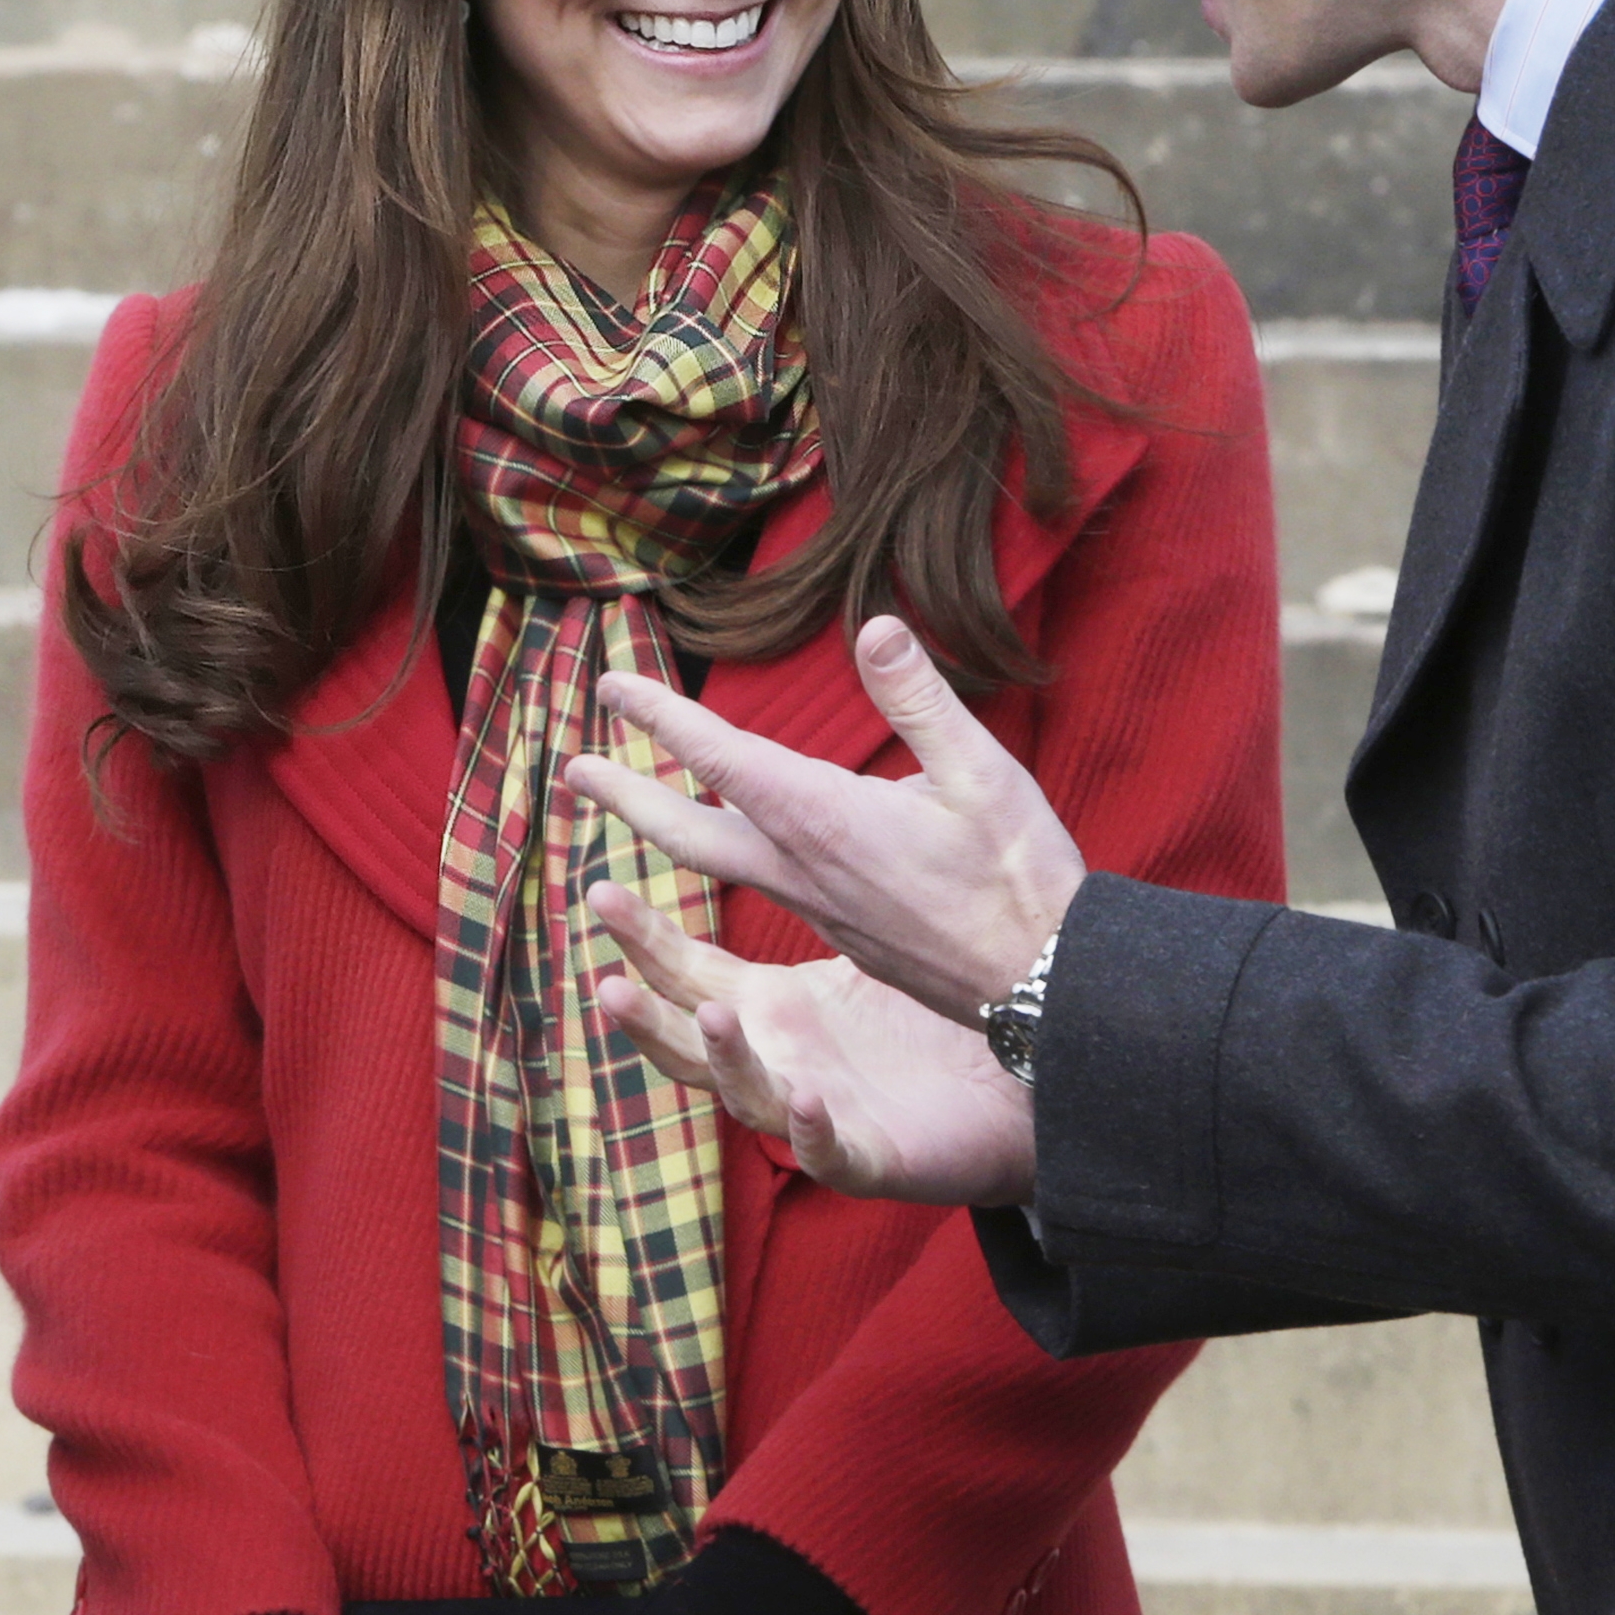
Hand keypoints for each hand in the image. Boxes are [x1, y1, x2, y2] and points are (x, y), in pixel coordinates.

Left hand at [563, 615, 1083, 1024]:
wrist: (1040, 987)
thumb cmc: (1018, 878)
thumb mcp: (983, 773)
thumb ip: (921, 700)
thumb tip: (875, 627)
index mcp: (824, 818)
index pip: (720, 758)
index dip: (661, 718)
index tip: (610, 686)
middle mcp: (802, 868)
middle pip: (687, 830)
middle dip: (627, 794)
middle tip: (574, 767)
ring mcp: (817, 908)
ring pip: (717, 863)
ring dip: (663, 827)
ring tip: (627, 806)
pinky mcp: (840, 933)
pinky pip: (759, 889)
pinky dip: (721, 860)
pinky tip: (735, 849)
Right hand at [588, 878, 1037, 1203]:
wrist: (1006, 1086)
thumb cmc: (924, 1014)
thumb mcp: (862, 935)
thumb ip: (816, 875)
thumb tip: (782, 789)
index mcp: (770, 1008)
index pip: (685, 971)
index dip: (640, 939)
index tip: (598, 888)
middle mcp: (776, 1062)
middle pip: (688, 1042)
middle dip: (646, 1017)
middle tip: (608, 983)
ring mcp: (815, 1113)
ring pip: (747, 1098)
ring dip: (726, 1062)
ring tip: (712, 1017)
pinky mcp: (869, 1156)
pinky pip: (829, 1149)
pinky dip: (811, 1130)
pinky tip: (808, 1097)